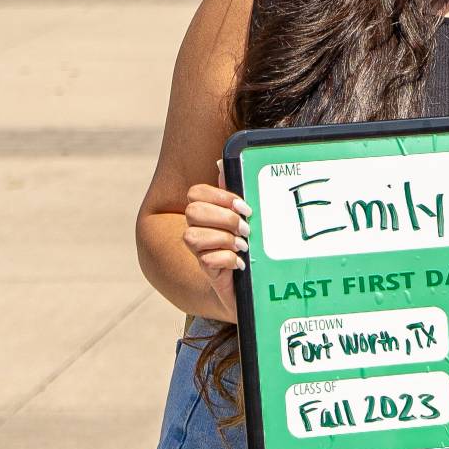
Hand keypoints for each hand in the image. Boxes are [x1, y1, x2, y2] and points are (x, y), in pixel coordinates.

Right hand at [181, 163, 249, 321]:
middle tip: (246, 229)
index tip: (245, 207)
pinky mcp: (207, 271)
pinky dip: (227, 259)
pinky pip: (206, 259)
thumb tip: (222, 161)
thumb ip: (235, 192)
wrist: (255, 287)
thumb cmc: (252, 246)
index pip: (196, 192)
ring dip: (224, 239)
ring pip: (192, 235)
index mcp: (207, 212)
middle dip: (224, 218)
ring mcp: (200, 251)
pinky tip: (240, 264)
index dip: (219, 197)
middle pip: (193, 211)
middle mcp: (198, 229)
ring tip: (244, 247)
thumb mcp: (247, 217)